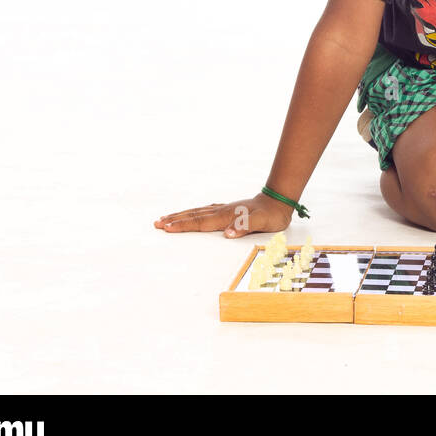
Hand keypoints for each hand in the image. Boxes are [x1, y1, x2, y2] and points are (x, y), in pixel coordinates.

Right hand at [154, 193, 293, 237]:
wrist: (278, 201)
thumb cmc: (270, 214)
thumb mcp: (261, 223)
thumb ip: (244, 228)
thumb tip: (228, 234)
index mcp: (226, 216)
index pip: (200, 223)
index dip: (182, 226)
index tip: (166, 227)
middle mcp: (222, 211)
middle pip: (194, 216)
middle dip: (175, 220)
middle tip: (157, 223)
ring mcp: (223, 209)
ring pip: (197, 212)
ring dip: (181, 216)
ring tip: (165, 218)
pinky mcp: (227, 209)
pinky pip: (204, 211)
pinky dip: (193, 213)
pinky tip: (190, 214)